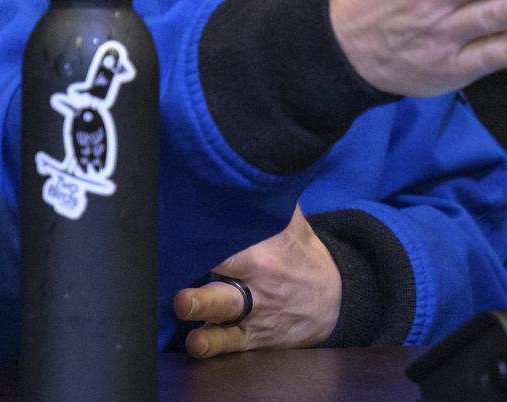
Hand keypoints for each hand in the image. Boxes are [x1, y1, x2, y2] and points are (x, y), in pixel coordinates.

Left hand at [172, 205, 340, 357]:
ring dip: (201, 305)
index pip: (231, 233)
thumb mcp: (291, 222)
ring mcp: (253, 309)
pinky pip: (230, 342)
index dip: (206, 226)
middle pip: (226, 267)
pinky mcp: (252, 337)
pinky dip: (212, 344)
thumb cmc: (301, 254)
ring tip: (183, 303)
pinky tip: (196, 342)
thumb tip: (248, 162)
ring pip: (223, 307)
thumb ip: (267, 200)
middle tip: (173, 258)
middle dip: (202, 256)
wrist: (333, 299)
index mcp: (264, 247)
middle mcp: (257, 278)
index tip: (179, 216)